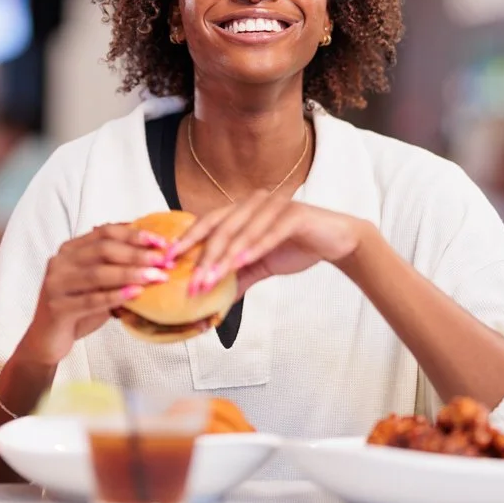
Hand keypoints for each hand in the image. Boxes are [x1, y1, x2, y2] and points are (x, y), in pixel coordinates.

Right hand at [19, 224, 171, 365]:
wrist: (47, 339)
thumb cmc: (78, 307)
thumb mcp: (96, 283)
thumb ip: (114, 266)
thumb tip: (153, 253)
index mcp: (70, 249)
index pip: (104, 232)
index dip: (134, 234)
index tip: (160, 242)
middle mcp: (60, 262)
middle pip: (103, 249)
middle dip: (137, 253)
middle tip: (163, 260)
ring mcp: (55, 284)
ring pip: (99, 273)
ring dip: (131, 273)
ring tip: (157, 276)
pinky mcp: (57, 308)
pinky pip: (91, 300)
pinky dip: (116, 295)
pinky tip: (136, 294)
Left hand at [172, 190, 364, 295]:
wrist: (336, 240)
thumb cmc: (296, 246)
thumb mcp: (260, 265)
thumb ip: (237, 277)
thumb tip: (213, 300)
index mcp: (242, 210)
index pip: (207, 223)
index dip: (187, 240)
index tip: (167, 260)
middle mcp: (254, 202)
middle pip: (220, 227)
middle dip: (202, 256)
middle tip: (189, 281)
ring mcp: (274, 205)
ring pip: (242, 230)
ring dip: (224, 257)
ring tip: (210, 280)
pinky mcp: (294, 214)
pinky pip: (269, 232)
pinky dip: (254, 248)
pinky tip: (241, 263)